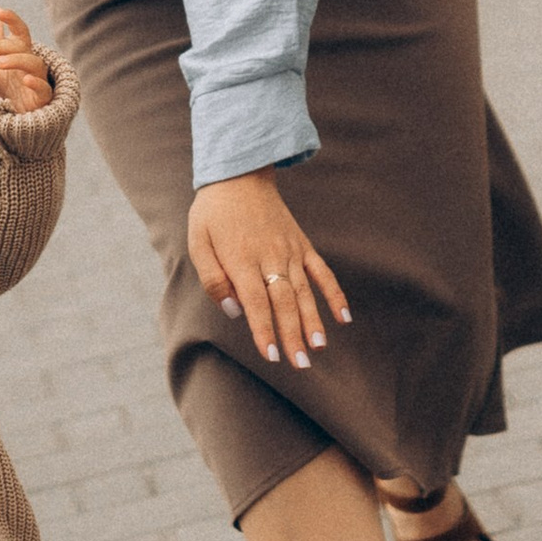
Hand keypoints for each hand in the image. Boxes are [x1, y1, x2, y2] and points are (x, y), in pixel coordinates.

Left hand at [0, 6, 52, 112]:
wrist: (7, 129)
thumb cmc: (3, 96)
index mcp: (19, 56)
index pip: (21, 33)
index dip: (13, 20)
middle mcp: (29, 68)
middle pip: (22, 47)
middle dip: (1, 46)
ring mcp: (37, 84)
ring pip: (35, 64)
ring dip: (16, 60)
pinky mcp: (42, 103)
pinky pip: (45, 90)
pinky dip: (36, 83)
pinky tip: (25, 80)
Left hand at [188, 170, 349, 373]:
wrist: (239, 175)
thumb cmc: (213, 214)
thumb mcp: (198, 242)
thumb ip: (213, 278)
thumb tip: (233, 310)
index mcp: (241, 260)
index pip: (256, 303)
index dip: (264, 330)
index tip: (272, 356)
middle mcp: (270, 258)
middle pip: (284, 302)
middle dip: (292, 335)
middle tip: (300, 364)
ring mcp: (290, 251)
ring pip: (304, 292)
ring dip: (313, 321)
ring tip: (319, 347)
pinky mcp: (303, 246)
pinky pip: (322, 272)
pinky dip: (334, 294)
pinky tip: (343, 317)